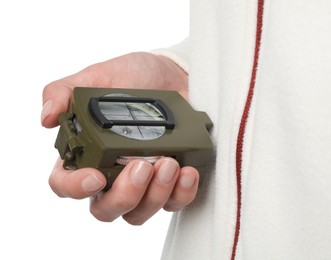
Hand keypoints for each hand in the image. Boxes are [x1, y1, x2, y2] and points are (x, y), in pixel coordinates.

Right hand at [41, 52, 198, 224]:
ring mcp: (143, 181)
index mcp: (87, 152)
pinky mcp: (171, 181)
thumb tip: (46, 117)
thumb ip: (66, 91)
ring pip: (139, 212)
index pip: (66, 183)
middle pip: (106, 208)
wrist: (173, 74)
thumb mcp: (99, 76)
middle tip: (141, 166)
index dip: (75, 188)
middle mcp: (112, 173)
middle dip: (125, 194)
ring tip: (169, 162)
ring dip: (155, 194)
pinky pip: (174, 203)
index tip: (96, 176)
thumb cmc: (134, 77)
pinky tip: (187, 172)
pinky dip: (181, 193)